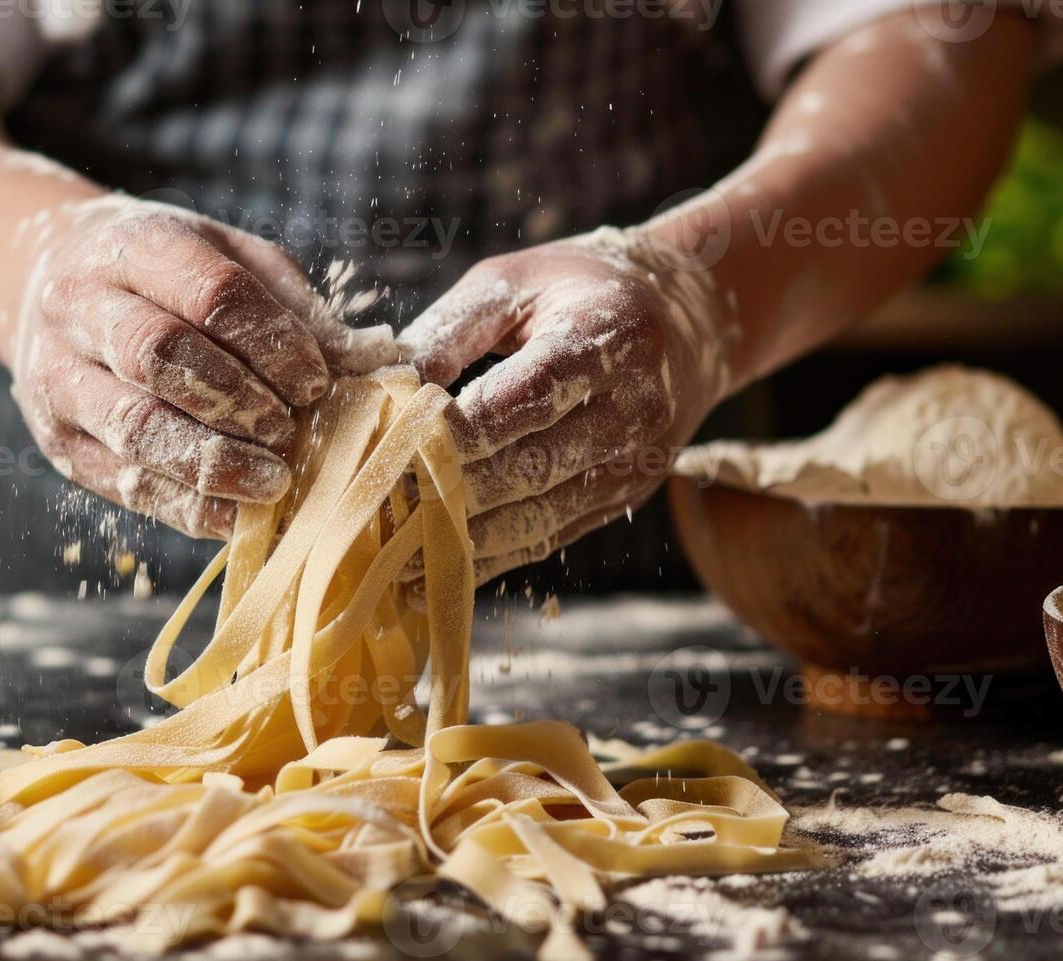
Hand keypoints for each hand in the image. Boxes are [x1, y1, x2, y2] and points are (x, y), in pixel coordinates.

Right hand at [0, 194, 394, 539]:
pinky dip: (185, 506)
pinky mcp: (58, 439)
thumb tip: (379, 361)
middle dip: (237, 401)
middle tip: (290, 430)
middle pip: (159, 354)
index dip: (271, 340)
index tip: (317, 380)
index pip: (208, 292)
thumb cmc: (165, 272)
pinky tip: (237, 515)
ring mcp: (58, 375)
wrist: (44, 278)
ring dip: (211, 462)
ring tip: (273, 481)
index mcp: (136, 245)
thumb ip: (295, 307)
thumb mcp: (229, 258)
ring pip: (133, 425)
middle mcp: (82, 306)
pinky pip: (121, 481)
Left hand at [399, 228, 732, 583]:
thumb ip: (449, 331)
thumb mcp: (516, 283)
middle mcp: (633, 410)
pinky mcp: (621, 500)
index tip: (390, 444)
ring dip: (459, 539)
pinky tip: (429, 575)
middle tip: (371, 505)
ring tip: (388, 553)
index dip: (457, 428)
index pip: (527, 397)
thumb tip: (382, 386)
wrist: (690, 320)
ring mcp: (633, 465)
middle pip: (530, 466)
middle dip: (446, 489)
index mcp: (609, 339)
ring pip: (535, 516)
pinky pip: (547, 538)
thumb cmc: (581, 290)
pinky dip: (486, 560)